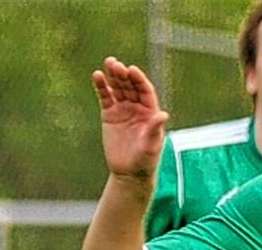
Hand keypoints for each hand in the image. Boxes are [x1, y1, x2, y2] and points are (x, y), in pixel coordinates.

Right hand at [91, 57, 167, 179]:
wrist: (129, 174)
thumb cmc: (145, 162)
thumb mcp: (151, 146)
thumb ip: (155, 129)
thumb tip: (164, 114)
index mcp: (151, 113)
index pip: (146, 91)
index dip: (139, 80)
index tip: (132, 70)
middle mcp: (137, 108)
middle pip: (131, 86)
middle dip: (124, 75)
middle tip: (116, 64)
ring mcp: (123, 110)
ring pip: (118, 88)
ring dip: (113, 76)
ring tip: (108, 63)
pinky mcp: (109, 114)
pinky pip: (105, 96)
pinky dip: (101, 86)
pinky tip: (97, 76)